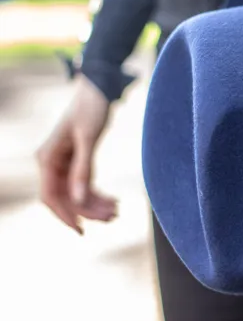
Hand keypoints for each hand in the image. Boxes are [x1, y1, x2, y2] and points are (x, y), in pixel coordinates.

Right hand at [35, 76, 117, 234]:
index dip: (65, 215)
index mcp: (47, 159)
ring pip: (76, 194)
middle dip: (88, 211)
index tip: (82, 229)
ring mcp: (64, 164)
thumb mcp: (88, 139)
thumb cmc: (90, 110)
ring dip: (95, 205)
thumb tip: (78, 199)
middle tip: (113, 217)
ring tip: (117, 211)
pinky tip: (114, 201)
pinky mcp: (77, 162)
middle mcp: (52, 164)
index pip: (51, 196)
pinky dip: (98, 195)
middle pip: (66, 198)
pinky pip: (84, 186)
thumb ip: (83, 169)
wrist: (98, 91)